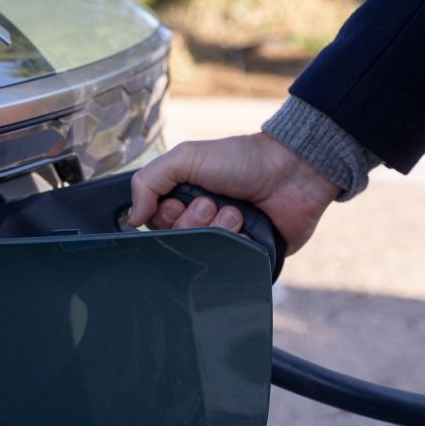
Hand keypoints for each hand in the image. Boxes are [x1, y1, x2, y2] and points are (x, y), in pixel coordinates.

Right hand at [127, 133, 341, 254]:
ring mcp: (226, 240)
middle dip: (196, 222)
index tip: (182, 201)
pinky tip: (250, 230)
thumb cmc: (242, 159)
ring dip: (220, 232)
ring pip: (205, 258)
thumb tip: (131, 218)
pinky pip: (233, 268)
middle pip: (179, 244)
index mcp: (184, 200)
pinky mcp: (249, 256)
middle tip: (213, 202)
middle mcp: (202, 222)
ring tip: (237, 212)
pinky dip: (239, 248)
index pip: (158, 226)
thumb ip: (148, 180)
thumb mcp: (187, 157)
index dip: (168, 217)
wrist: (293, 170)